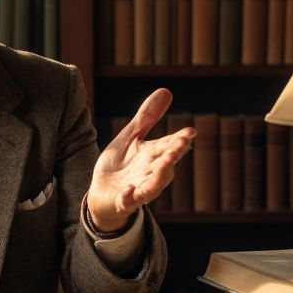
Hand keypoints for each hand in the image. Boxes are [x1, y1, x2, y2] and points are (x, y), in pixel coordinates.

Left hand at [86, 88, 194, 232]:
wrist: (102, 194)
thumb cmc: (120, 165)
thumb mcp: (131, 137)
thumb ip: (147, 117)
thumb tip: (166, 91)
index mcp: (152, 155)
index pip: (168, 145)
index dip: (179, 139)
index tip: (190, 132)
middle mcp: (150, 172)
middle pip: (165, 163)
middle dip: (174, 153)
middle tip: (182, 143)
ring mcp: (138, 188)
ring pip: (154, 184)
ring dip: (161, 174)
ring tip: (167, 161)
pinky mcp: (123, 201)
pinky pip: (128, 200)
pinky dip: (130, 196)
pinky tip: (129, 190)